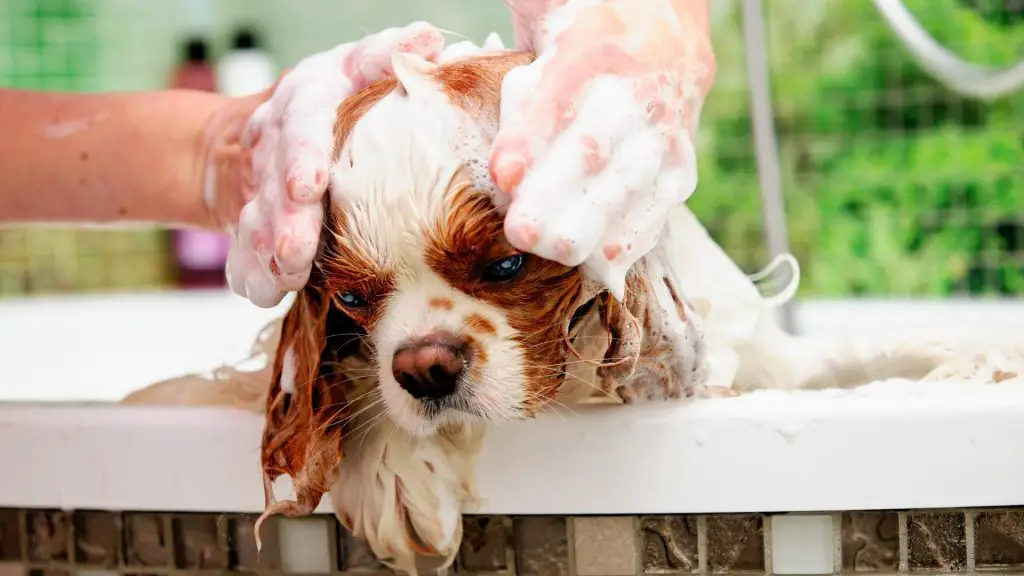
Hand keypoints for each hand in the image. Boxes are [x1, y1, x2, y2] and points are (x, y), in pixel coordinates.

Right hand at [204, 22, 446, 306]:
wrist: (275, 124)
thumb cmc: (346, 95)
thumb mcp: (362, 65)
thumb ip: (389, 54)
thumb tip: (428, 38)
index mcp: (308, 96)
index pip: (302, 119)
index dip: (304, 153)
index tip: (310, 186)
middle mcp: (277, 136)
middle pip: (276, 179)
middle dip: (286, 217)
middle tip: (297, 251)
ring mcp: (261, 178)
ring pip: (258, 217)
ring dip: (271, 250)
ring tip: (288, 276)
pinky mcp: (251, 216)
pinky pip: (243, 247)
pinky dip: (251, 272)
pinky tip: (264, 292)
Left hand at [491, 0, 714, 297]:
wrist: (665, 42)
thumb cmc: (583, 58)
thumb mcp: (542, 59)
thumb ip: (520, 110)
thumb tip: (505, 175)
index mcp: (592, 53)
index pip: (558, 96)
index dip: (530, 138)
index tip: (503, 177)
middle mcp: (636, 91)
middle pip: (596, 146)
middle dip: (557, 194)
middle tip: (522, 232)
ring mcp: (665, 130)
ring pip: (631, 181)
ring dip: (592, 223)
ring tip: (556, 251)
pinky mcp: (682, 166)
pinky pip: (660, 205)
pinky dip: (633, 236)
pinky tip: (605, 260)